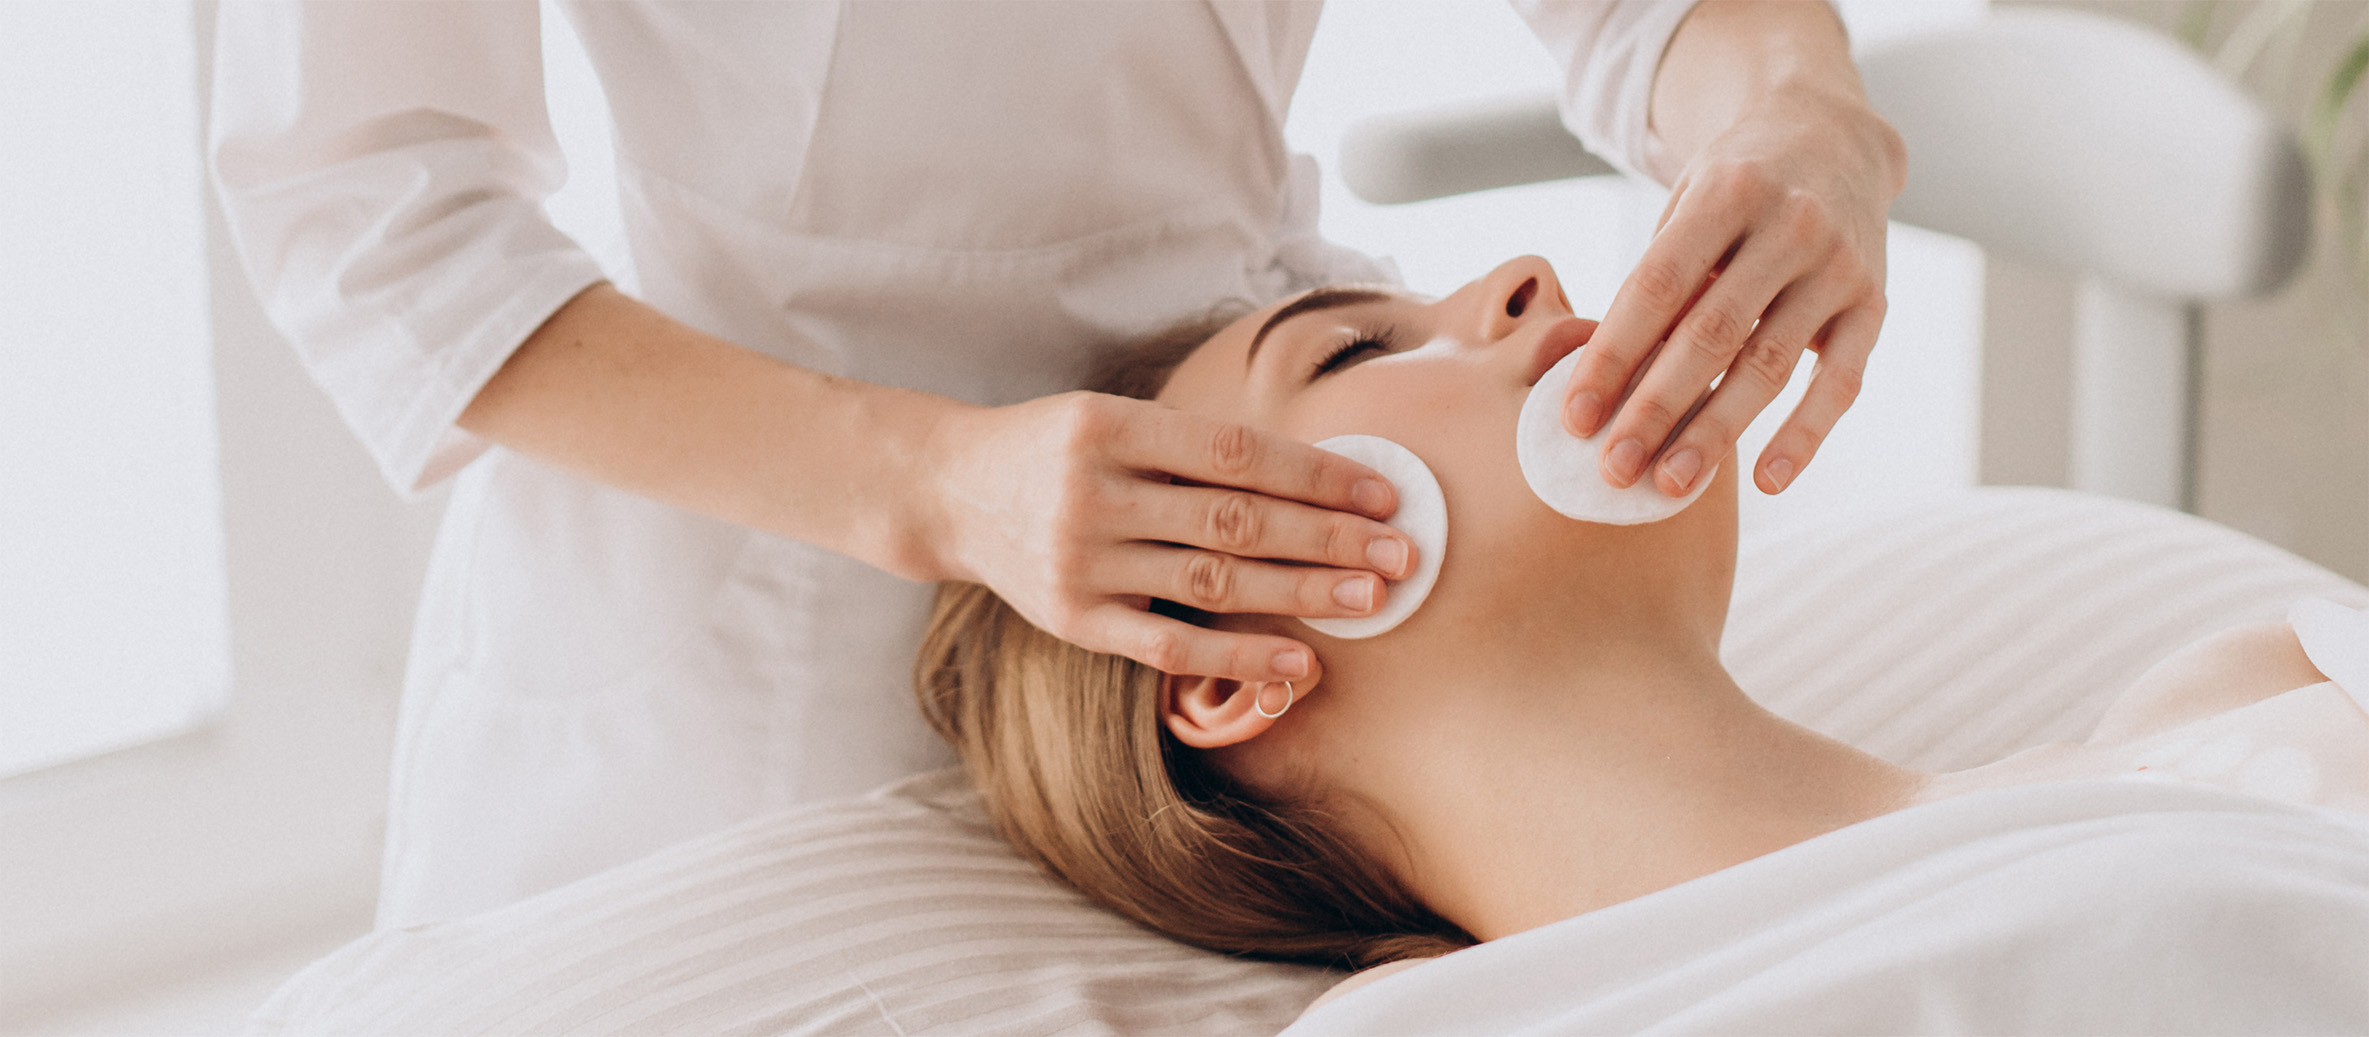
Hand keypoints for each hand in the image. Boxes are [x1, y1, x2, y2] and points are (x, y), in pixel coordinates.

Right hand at [922, 391, 1414, 681]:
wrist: (950, 492)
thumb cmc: (1056, 449)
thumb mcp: (1113, 420)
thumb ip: (1193, 449)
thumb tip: (1317, 481)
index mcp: (1110, 427)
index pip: (1235, 452)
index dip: (1315, 474)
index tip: (1382, 493)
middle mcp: (1093, 493)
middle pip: (1236, 519)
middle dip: (1328, 537)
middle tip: (1402, 553)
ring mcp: (1081, 561)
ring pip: (1213, 581)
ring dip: (1301, 591)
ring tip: (1371, 598)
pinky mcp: (1074, 620)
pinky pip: (1170, 645)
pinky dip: (1239, 654)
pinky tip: (1299, 659)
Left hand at [1563, 82, 1904, 496]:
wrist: (1834, 136)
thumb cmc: (1735, 187)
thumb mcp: (1689, 202)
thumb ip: (1659, 278)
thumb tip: (1610, 381)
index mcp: (1727, 193)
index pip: (1656, 287)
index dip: (1612, 357)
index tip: (1575, 418)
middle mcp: (1791, 225)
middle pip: (1710, 335)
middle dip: (1656, 409)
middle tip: (1613, 469)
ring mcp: (1838, 266)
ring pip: (1769, 366)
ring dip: (1715, 432)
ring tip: (1669, 484)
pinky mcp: (1874, 303)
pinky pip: (1841, 381)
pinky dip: (1805, 435)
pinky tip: (1766, 480)